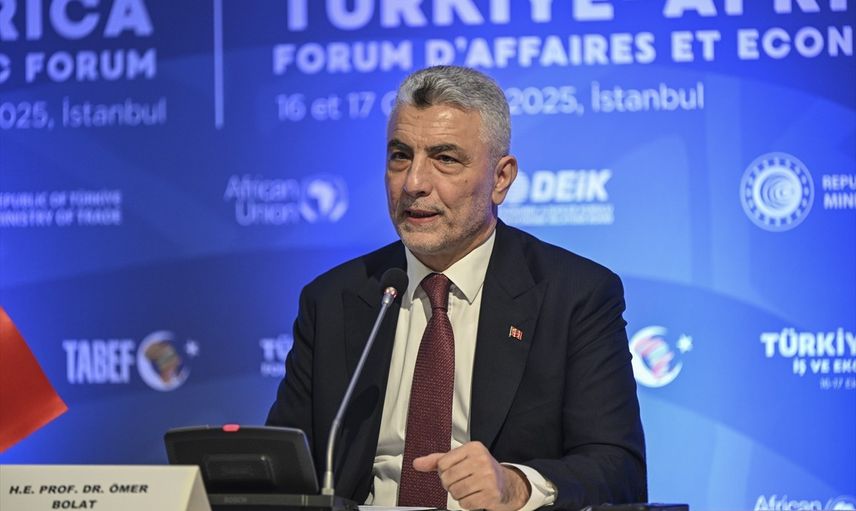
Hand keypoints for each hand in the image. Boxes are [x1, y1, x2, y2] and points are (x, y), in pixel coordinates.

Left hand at [413, 441, 530, 510]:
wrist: (506, 483)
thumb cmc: (480, 469)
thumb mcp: (459, 459)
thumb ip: (437, 460)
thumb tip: (417, 463)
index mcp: (473, 448)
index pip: (443, 463)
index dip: (444, 472)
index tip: (453, 472)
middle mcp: (481, 460)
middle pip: (447, 478)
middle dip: (450, 485)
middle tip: (460, 482)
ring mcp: (488, 477)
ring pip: (455, 492)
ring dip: (457, 495)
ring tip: (467, 489)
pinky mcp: (491, 493)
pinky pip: (466, 503)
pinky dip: (466, 503)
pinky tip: (474, 496)